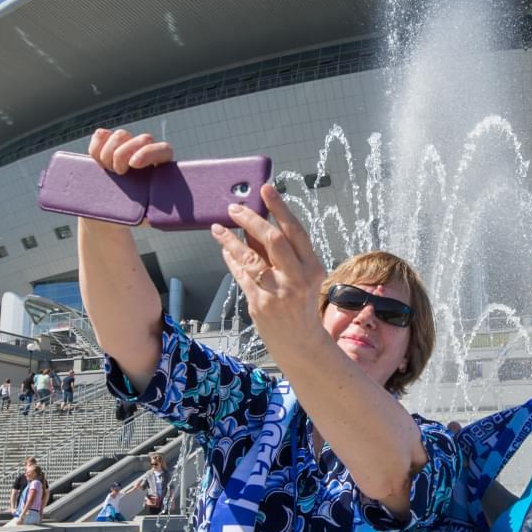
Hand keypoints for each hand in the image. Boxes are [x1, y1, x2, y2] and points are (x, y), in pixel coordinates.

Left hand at [211, 185, 329, 360]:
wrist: (301, 343)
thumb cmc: (301, 305)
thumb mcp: (302, 277)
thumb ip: (282, 253)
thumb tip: (258, 225)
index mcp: (313, 267)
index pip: (295, 231)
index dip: (279, 207)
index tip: (265, 188)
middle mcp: (297, 278)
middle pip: (273, 239)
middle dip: (251, 219)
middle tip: (234, 208)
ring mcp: (277, 292)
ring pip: (250, 257)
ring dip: (230, 239)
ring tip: (218, 228)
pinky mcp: (259, 304)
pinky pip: (240, 275)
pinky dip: (231, 259)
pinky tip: (224, 250)